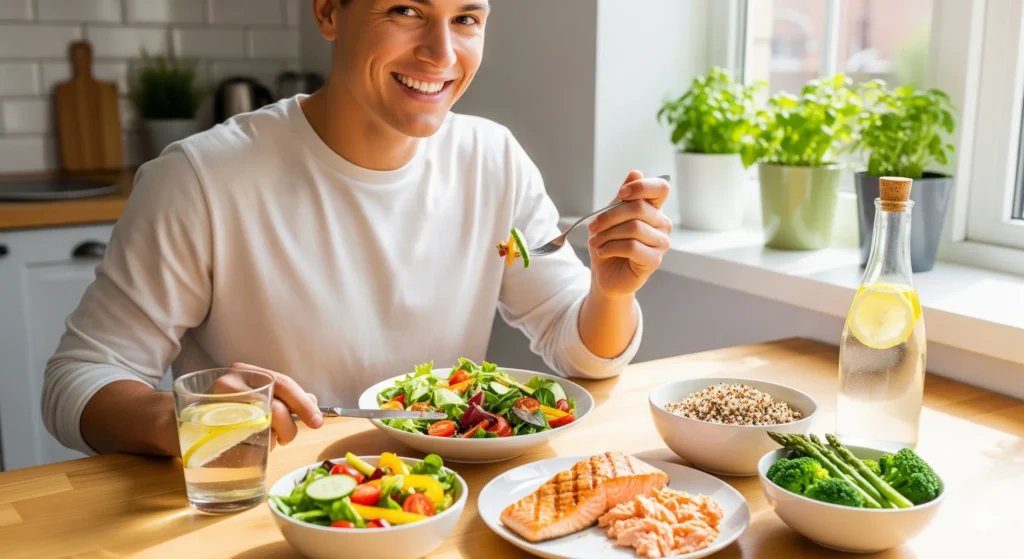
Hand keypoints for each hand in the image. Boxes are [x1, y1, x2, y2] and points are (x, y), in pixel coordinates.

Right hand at [213, 363, 322, 448]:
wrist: (178, 421)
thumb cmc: (226, 408)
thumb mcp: (254, 394)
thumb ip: (283, 396)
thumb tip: (312, 401)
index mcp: (246, 372)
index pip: (283, 384)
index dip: (304, 404)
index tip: (318, 422)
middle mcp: (230, 384)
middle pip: (275, 408)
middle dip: (289, 428)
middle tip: (288, 438)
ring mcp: (217, 407)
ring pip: (262, 429)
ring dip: (272, 441)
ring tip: (265, 441)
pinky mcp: (208, 433)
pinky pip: (244, 447)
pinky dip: (255, 451)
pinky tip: (252, 448)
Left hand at [586, 171, 671, 296]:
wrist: (604, 274)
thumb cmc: (609, 243)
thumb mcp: (609, 217)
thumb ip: (621, 198)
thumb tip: (635, 172)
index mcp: (653, 209)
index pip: (661, 188)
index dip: (642, 186)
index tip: (621, 194)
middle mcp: (662, 224)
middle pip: (639, 208)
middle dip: (609, 216)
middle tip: (592, 227)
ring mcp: (661, 243)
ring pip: (634, 228)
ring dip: (607, 234)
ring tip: (596, 242)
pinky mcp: (654, 260)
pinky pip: (632, 246)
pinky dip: (611, 247)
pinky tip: (603, 252)